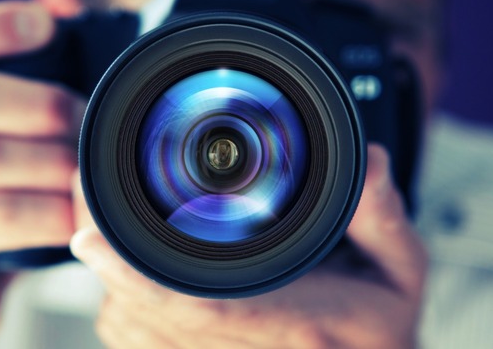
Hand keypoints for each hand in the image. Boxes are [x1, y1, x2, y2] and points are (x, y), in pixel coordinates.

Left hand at [71, 144, 426, 348]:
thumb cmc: (376, 328)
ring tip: (112, 220)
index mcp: (292, 328)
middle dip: (109, 253)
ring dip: (112, 273)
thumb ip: (383, 216)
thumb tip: (371, 161)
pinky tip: (131, 267)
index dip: (138, 276)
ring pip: (127, 325)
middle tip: (92, 190)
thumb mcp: (400, 270)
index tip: (93, 239)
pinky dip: (120, 296)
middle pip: (143, 312)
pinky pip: (130, 338)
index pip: (204, 309)